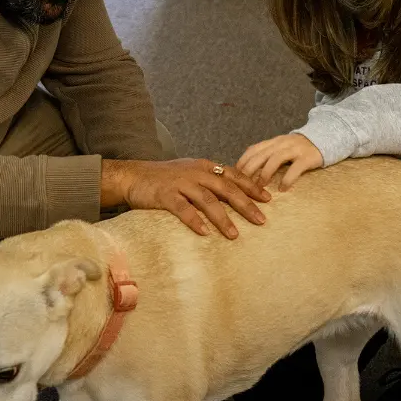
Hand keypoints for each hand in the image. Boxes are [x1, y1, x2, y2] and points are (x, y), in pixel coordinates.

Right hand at [101, 159, 269, 238]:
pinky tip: (204, 233)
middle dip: (245, 204)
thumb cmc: (164, 178)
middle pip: (226, 188)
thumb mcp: (190, 173)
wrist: (133, 176)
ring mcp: (181, 183)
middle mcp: (196, 173)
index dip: (251, 186)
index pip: (233, 175)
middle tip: (261, 219)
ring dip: (223, 218)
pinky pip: (183, 209)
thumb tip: (233, 193)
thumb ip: (210, 180)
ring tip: (234, 234)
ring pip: (207, 200)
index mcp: (204, 166)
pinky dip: (195, 221)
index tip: (268, 198)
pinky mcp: (165, 195)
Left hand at [236, 134, 323, 190]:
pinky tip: (283, 188)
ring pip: (275, 159)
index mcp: (273, 142)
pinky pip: (295, 168)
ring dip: (265, 173)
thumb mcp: (281, 147)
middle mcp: (281, 143)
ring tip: (260, 187)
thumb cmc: (299, 148)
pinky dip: (287, 178)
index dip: (242, 162)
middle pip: (261, 154)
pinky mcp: (307, 157)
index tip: (234, 176)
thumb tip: (247, 169)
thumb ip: (267, 154)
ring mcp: (295, 149)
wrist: (325, 138)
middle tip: (242, 185)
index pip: (253, 149)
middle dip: (249, 169)